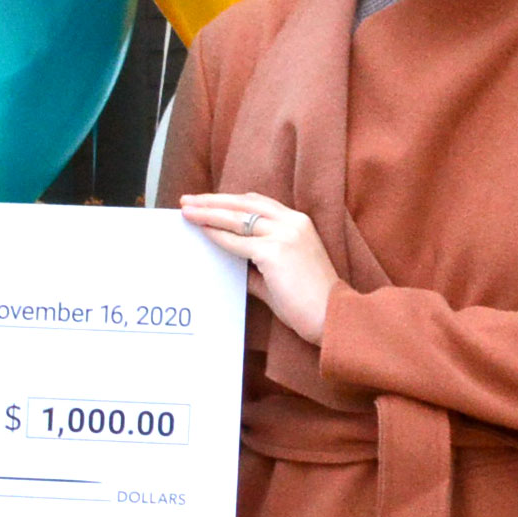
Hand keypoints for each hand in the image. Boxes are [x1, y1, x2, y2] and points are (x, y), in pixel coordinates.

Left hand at [178, 193, 333, 341]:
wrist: (331, 317)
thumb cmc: (308, 300)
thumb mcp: (281, 271)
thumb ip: (256, 261)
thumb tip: (229, 259)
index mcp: (298, 222)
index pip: (258, 203)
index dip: (231, 200)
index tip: (209, 200)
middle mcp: (292, 222)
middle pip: (244, 203)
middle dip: (212, 200)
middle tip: (187, 200)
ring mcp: (284, 235)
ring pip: (237, 218)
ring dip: (208, 213)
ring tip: (187, 211)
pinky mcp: (274, 252)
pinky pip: (237, 241)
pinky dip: (217, 235)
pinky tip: (202, 232)